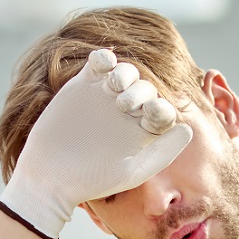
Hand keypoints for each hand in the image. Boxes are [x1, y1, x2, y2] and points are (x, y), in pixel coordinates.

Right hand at [0, 49, 192, 238]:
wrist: (51, 176)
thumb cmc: (94, 180)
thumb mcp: (133, 171)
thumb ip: (164, 151)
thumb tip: (187, 128)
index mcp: (143, 131)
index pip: (163, 110)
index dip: (161, 107)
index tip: (150, 114)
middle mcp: (127, 112)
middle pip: (146, 88)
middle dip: (141, 91)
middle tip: (125, 105)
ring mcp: (105, 97)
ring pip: (126, 72)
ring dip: (126, 74)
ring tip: (115, 87)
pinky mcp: (83, 85)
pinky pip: (99, 62)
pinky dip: (105, 58)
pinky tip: (102, 66)